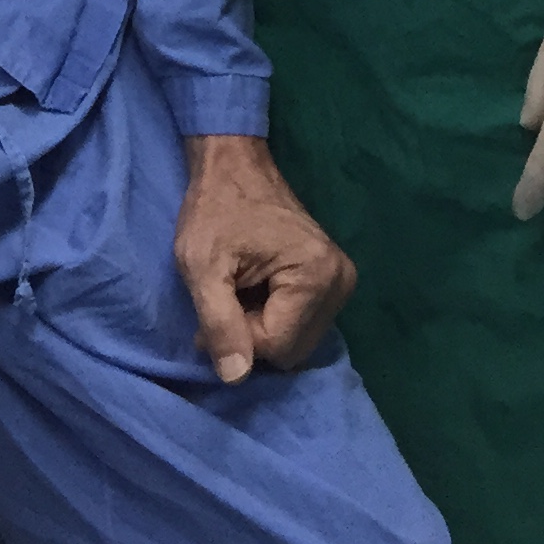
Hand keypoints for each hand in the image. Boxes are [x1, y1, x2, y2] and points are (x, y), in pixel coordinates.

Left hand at [173, 135, 355, 384]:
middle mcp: (340, 281)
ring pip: (297, 342)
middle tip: (227, 295)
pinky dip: (275, 317)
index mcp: (316, 275)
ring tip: (241, 289)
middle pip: (292, 350)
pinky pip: (302, 324)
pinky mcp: (333, 279)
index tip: (213, 302)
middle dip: (252, 334)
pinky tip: (257, 287)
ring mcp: (342, 280)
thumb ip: (219, 322)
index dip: (237, 335)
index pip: (276, 347)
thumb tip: (236, 378)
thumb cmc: (214, 209)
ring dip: (262, 327)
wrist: (233, 165)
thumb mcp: (201, 265)